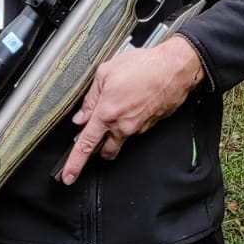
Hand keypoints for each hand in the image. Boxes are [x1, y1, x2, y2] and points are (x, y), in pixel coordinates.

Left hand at [60, 36, 204, 185]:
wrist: (174, 69)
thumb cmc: (144, 67)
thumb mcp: (106, 73)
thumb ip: (90, 97)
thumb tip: (82, 115)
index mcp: (107, 113)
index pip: (85, 146)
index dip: (74, 164)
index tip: (68, 176)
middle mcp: (122, 126)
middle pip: (105, 151)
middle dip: (97, 148)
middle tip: (94, 136)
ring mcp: (138, 128)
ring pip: (120, 140)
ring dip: (114, 133)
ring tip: (117, 109)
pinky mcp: (149, 125)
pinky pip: (133, 130)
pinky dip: (128, 121)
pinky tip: (131, 103)